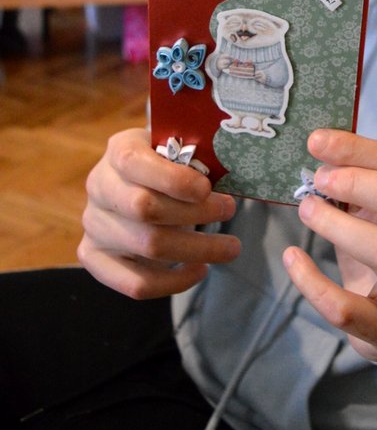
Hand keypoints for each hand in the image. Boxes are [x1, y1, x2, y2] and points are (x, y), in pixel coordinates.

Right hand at [78, 128, 239, 299]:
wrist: (135, 183)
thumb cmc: (167, 162)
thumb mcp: (177, 146)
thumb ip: (193, 157)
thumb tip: (226, 176)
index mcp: (119, 150)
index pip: (135, 163)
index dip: (172, 179)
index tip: (206, 188)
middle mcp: (100, 187)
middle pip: (144, 208)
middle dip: (195, 212)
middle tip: (229, 210)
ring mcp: (94, 225)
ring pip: (147, 246)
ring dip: (197, 249)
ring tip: (230, 247)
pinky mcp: (96, 258)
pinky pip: (135, 283)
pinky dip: (174, 282)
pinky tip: (199, 269)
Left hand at [283, 129, 376, 362]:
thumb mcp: (374, 212)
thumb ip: (354, 182)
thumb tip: (318, 147)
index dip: (360, 150)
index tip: (317, 142)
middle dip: (362, 183)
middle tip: (319, 180)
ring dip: (338, 226)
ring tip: (306, 210)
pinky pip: (349, 309)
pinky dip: (313, 282)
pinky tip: (292, 259)